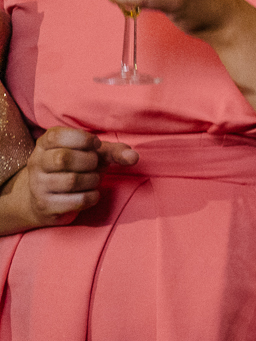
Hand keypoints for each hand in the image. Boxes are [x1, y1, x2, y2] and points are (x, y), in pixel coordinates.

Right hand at [0, 127, 137, 228]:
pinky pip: (78, 200)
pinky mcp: (45, 206)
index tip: (95, 146)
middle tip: (93, 165)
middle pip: (63, 159)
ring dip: (92, 180)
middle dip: (89, 161)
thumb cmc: (75, 169)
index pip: (57, 135)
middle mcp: (36, 163)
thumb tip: (134, 157)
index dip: (83, 139)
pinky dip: (92, 197)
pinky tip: (90, 194)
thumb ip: (114, 151)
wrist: (46, 199)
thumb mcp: (93, 154)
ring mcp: (38, 185)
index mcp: (45, 144)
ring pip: (72, 181)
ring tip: (92, 180)